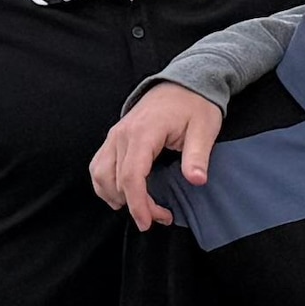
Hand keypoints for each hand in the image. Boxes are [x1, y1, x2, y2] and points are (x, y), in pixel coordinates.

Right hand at [88, 79, 224, 225]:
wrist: (183, 83)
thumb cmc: (195, 105)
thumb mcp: (205, 128)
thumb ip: (198, 155)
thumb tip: (196, 180)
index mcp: (144, 132)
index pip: (132, 176)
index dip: (138, 204)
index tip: (149, 222)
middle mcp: (123, 134)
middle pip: (117, 180)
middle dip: (135, 205)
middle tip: (160, 216)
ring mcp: (115, 135)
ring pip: (100, 174)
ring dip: (115, 196)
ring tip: (141, 208)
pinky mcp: (114, 137)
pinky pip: (99, 165)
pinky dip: (106, 184)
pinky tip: (122, 195)